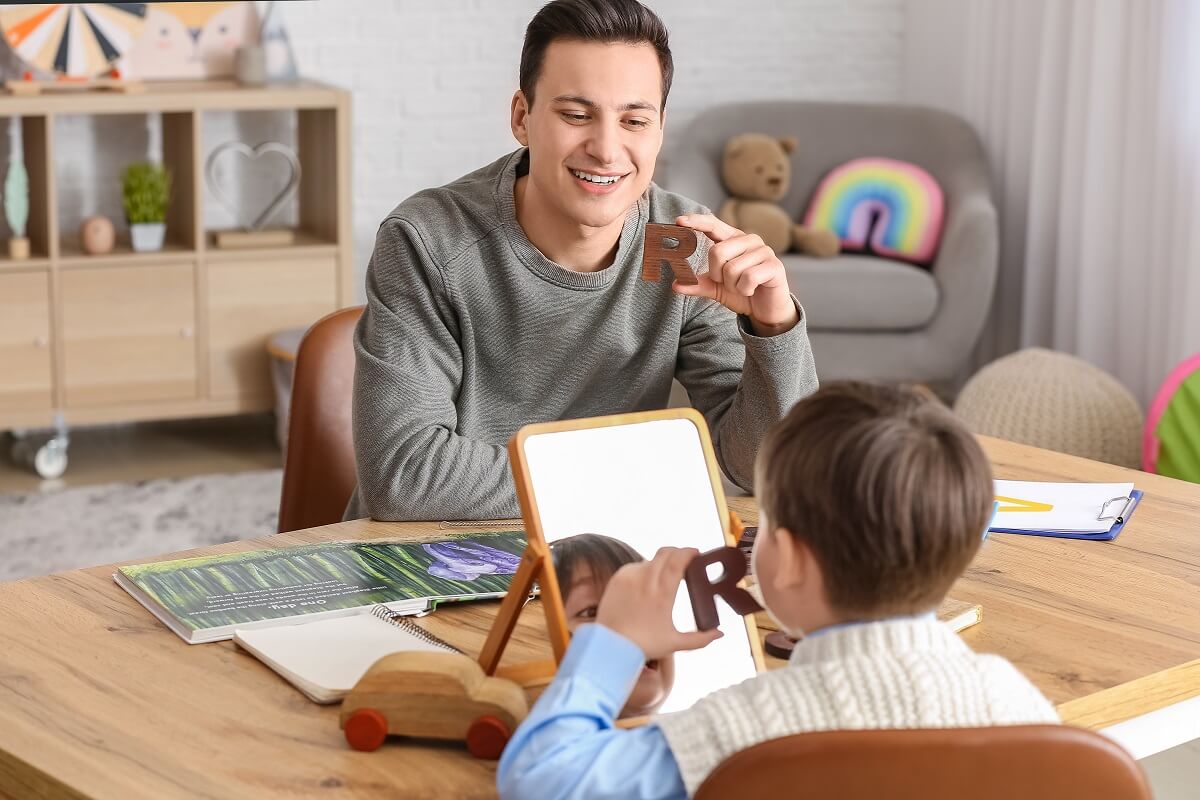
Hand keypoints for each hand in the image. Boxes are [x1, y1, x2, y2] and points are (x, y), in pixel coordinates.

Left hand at [596, 547, 722, 660]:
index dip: (688, 552)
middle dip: (677, 552)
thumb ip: (700, 639)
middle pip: (665, 553)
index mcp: (662, 593)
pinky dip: (644, 570)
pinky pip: (635, 567)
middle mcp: (645, 580)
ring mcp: (629, 577)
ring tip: (666, 575)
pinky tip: (647, 582)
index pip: (677, 561)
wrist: (610, 645)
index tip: (696, 552)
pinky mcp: (617, 579)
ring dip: (660, 563)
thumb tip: (720, 634)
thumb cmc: (643, 646)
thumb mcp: (674, 644)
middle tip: (684, 559)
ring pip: (650, 560)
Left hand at [673, 214, 799, 335]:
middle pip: (717, 252)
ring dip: (732, 286)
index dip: (697, 222)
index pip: (713, 224)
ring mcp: (764, 251)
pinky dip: (745, 290)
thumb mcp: (716, 288)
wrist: (766, 310)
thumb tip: (675, 285)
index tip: (678, 221)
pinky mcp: (775, 265)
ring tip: (742, 287)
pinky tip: (751, 290)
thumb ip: (697, 284)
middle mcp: (749, 240)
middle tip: (728, 283)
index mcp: (733, 239)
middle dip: (717, 275)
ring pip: (732, 268)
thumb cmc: (741, 292)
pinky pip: (748, 278)